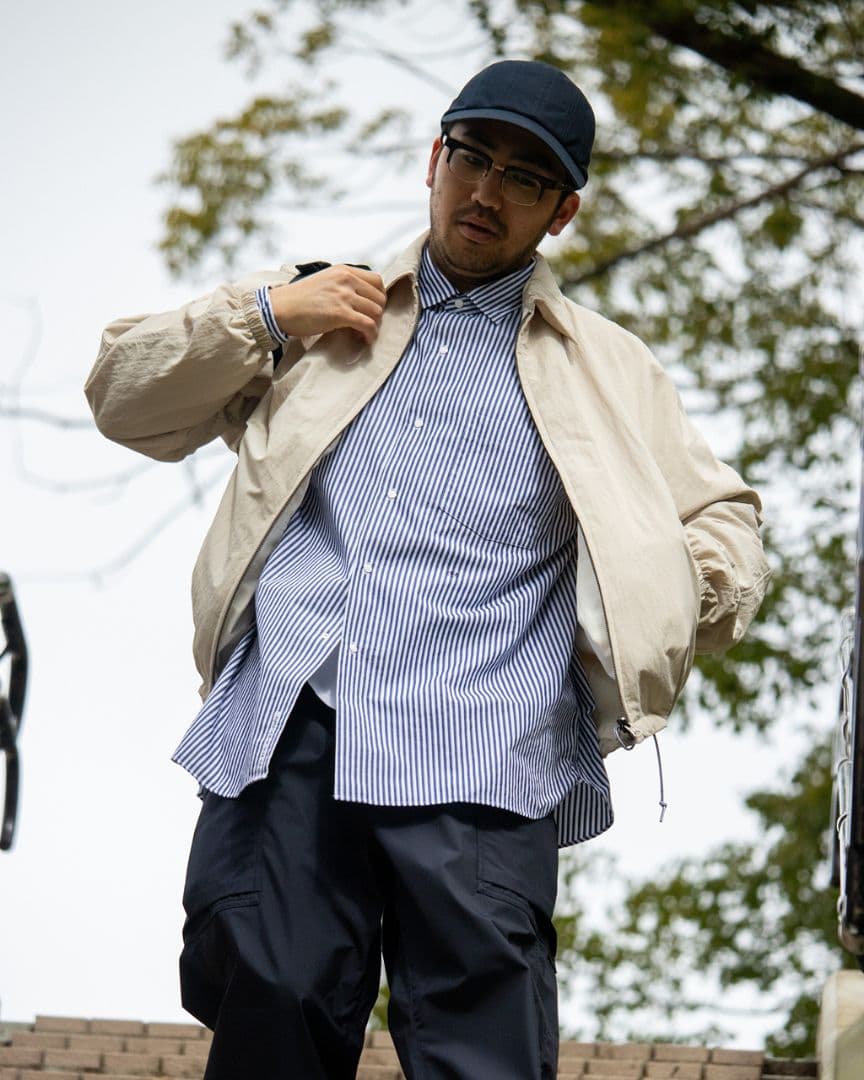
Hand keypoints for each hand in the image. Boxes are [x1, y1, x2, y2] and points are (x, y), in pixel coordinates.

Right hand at [268, 265, 385, 345]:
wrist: (280, 308)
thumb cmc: (299, 299)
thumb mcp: (325, 281)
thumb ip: (343, 285)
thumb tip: (361, 300)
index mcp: (343, 270)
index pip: (376, 280)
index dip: (379, 297)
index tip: (373, 308)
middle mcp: (346, 279)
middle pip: (379, 297)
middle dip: (378, 313)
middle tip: (369, 323)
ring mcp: (343, 295)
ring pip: (376, 311)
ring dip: (374, 325)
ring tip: (364, 333)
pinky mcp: (340, 313)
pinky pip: (367, 324)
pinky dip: (370, 334)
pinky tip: (365, 339)